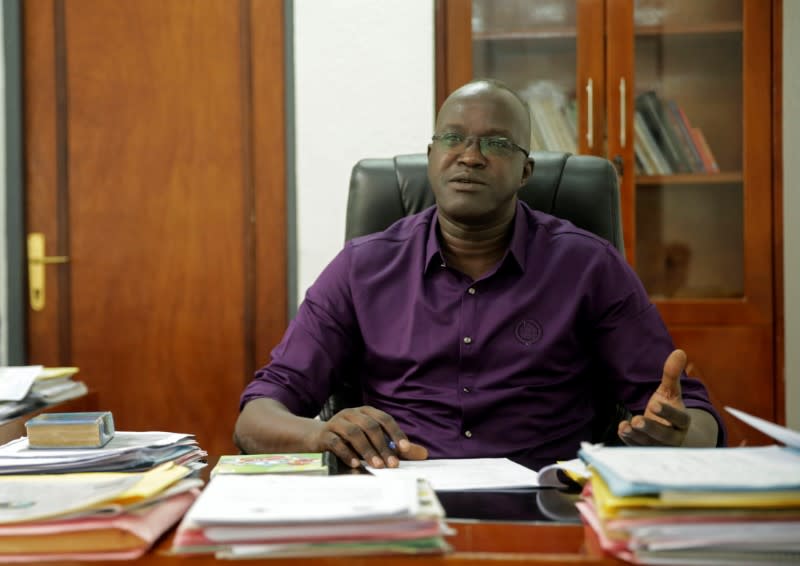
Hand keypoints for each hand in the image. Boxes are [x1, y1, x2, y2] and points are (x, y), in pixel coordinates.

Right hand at [311, 406, 427, 468]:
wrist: (317, 438)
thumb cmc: (350, 440)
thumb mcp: (374, 441)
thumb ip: (397, 447)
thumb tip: (423, 454)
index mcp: (366, 412)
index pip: (385, 419)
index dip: (396, 433)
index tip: (405, 450)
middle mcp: (352, 414)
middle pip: (370, 426)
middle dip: (383, 446)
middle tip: (392, 464)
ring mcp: (336, 422)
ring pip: (353, 433)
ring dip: (367, 450)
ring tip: (376, 466)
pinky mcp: (324, 435)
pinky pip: (335, 442)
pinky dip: (346, 453)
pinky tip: (355, 464)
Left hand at [618, 349, 691, 445]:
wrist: (675, 435)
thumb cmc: (671, 411)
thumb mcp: (671, 393)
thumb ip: (672, 375)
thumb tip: (679, 352)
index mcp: (683, 422)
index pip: (679, 419)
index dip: (667, 412)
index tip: (654, 403)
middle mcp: (675, 437)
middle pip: (664, 436)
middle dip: (650, 428)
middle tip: (637, 420)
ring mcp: (661, 448)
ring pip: (650, 445)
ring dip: (637, 437)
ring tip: (625, 426)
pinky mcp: (648, 452)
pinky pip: (639, 449)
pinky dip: (630, 441)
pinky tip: (621, 430)